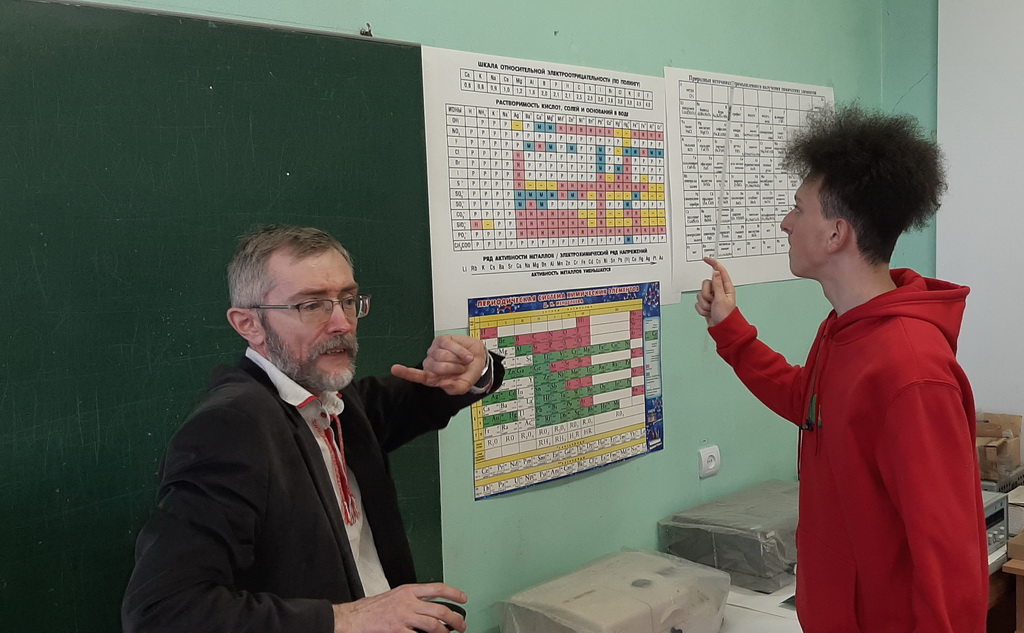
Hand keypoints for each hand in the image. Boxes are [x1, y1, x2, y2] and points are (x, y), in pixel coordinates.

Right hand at [332, 583, 467, 632]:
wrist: (355, 617)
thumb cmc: (372, 608)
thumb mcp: (395, 596)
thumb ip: (412, 599)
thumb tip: (429, 607)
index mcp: (408, 591)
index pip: (437, 588)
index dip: (454, 593)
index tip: (463, 598)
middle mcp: (408, 602)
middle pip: (440, 609)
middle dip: (455, 618)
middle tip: (461, 624)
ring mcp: (404, 617)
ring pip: (433, 624)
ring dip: (445, 631)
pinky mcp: (398, 630)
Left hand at [391, 334, 487, 395]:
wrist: (479, 359)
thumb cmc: (468, 372)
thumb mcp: (464, 386)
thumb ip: (455, 389)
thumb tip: (444, 384)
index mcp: (432, 377)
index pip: (416, 376)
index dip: (405, 372)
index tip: (395, 369)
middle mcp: (430, 364)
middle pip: (437, 366)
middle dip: (454, 369)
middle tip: (461, 369)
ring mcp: (434, 351)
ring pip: (444, 355)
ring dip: (458, 360)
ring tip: (462, 361)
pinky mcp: (442, 340)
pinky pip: (450, 345)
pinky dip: (461, 352)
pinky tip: (465, 355)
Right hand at [694, 257, 736, 326]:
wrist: (722, 328)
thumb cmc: (726, 315)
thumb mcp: (721, 298)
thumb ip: (717, 285)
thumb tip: (716, 272)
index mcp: (726, 287)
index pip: (719, 271)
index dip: (713, 264)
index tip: (706, 259)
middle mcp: (719, 291)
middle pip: (705, 284)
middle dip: (706, 294)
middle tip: (712, 301)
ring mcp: (712, 298)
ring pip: (700, 294)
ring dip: (704, 304)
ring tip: (711, 309)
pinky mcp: (706, 304)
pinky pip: (698, 303)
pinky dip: (702, 309)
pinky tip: (709, 312)